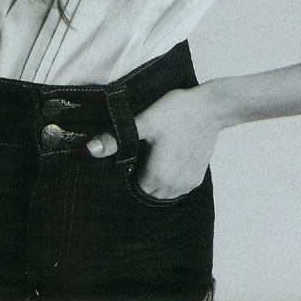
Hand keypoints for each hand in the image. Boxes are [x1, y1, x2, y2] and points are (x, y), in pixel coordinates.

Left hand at [86, 87, 220, 198]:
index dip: (129, 174)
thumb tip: (90, 149)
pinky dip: (171, 178)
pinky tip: (170, 157)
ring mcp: (188, 183)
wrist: (210, 107)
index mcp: (157, 178)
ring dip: (157, 181)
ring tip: (156, 155)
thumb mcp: (143, 122)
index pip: (134, 189)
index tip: (131, 156)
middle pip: (149, 193)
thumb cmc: (176, 112)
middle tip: (143, 153)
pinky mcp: (198, 177)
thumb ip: (116, 139)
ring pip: (164, 192)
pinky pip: (179, 187)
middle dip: (142, 178)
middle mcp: (174, 187)